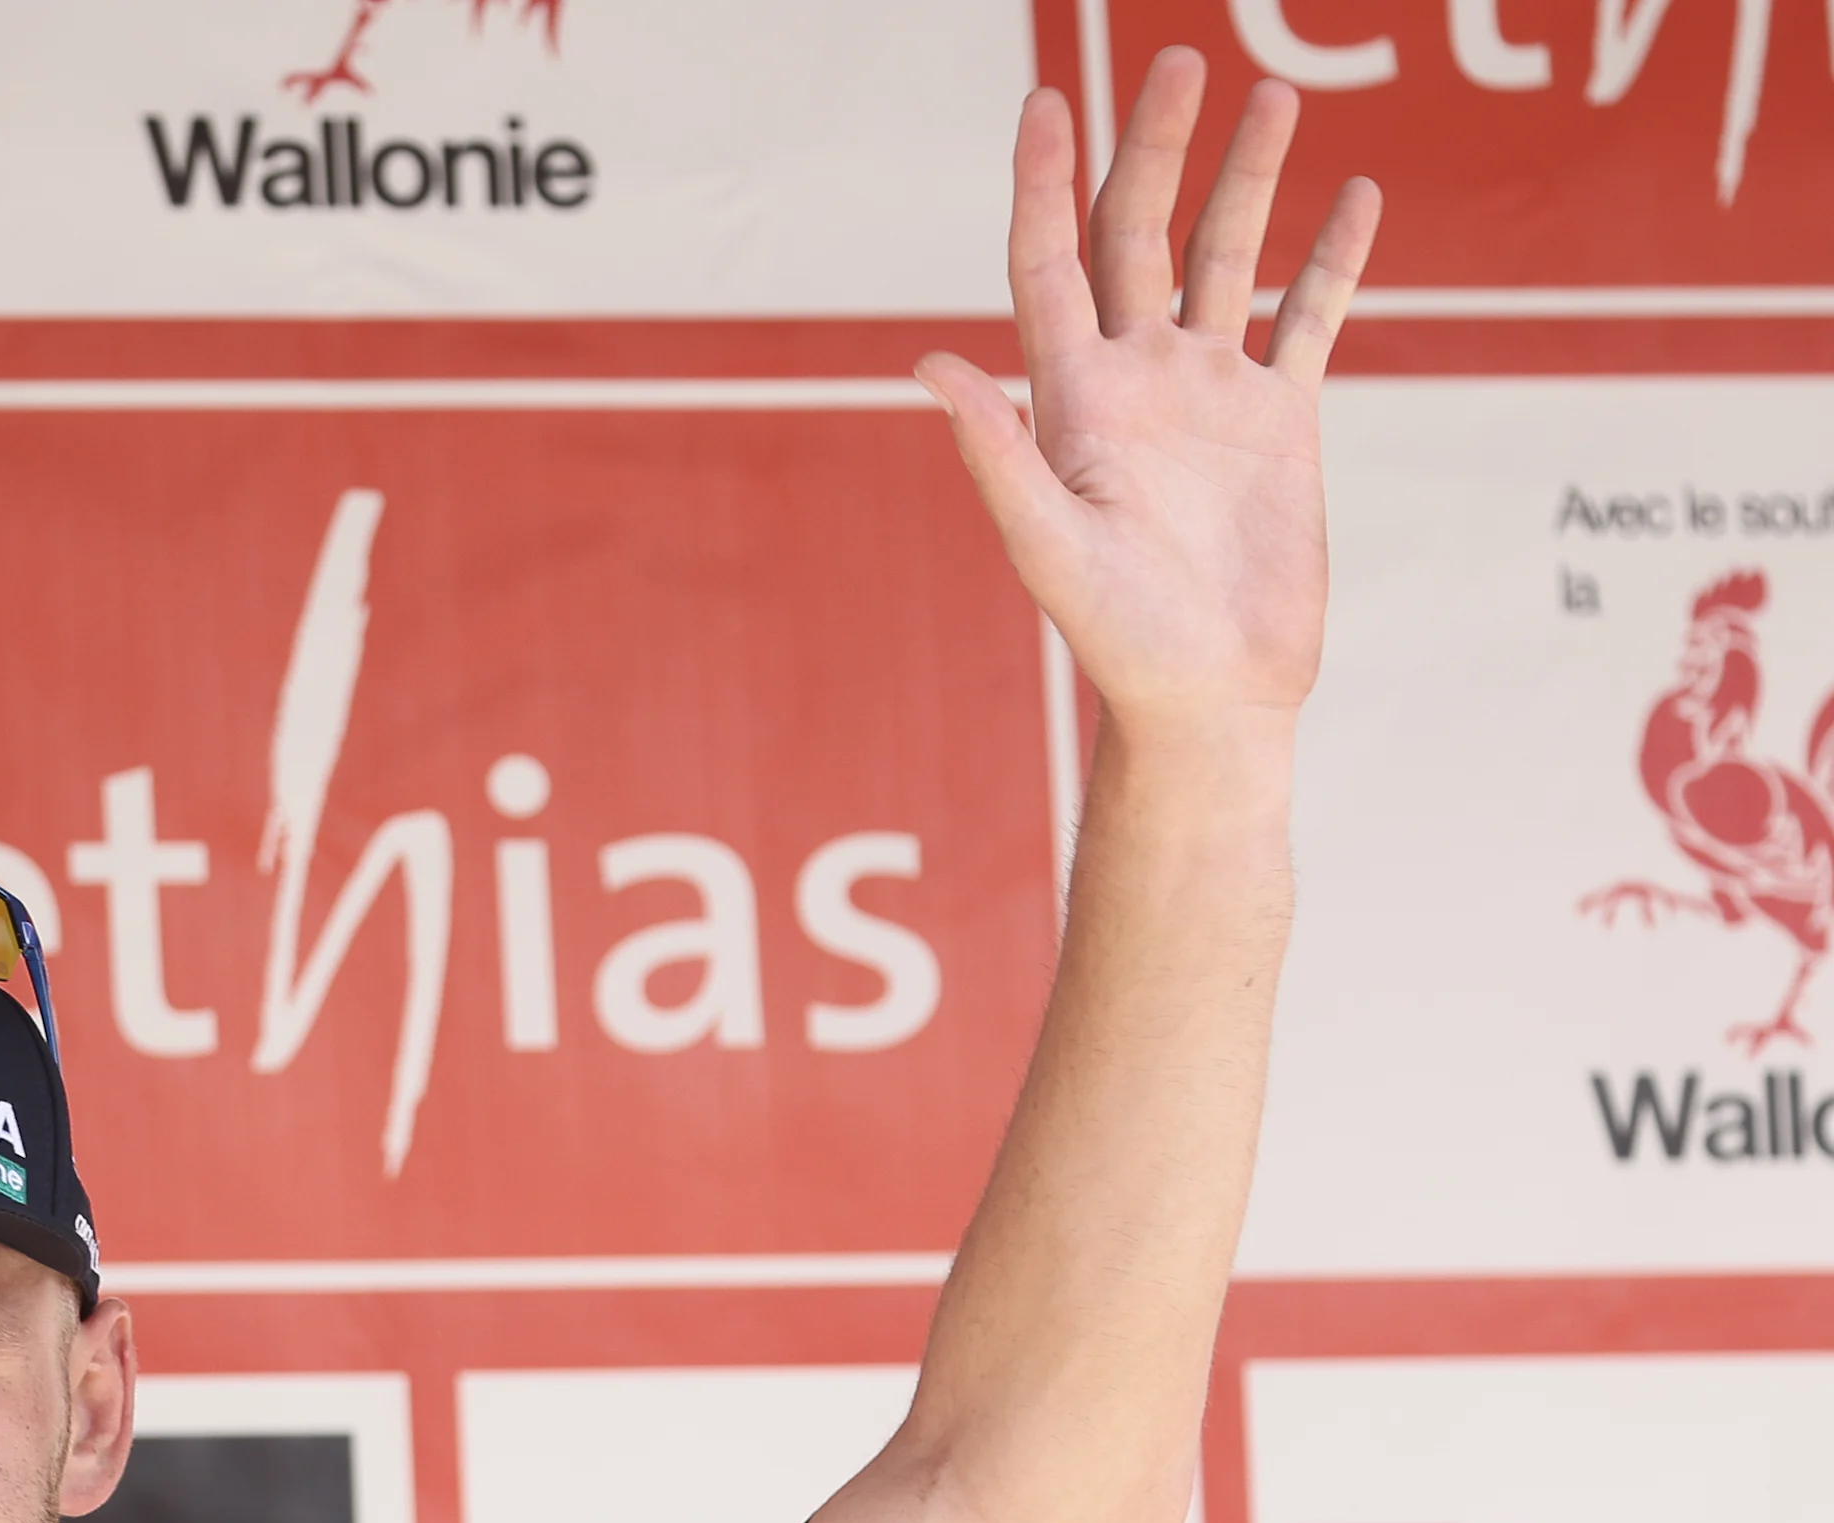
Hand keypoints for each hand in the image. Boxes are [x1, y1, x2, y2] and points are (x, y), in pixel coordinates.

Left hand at [919, 51, 1378, 735]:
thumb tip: (925, 364)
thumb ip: (997, 454)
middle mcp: (1137, 380)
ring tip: (1274, 97)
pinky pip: (1308, 321)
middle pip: (1140, 236)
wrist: (1209, 699)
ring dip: (1248, 180)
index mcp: (1074, 399)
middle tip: (1176, 59)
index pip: (1048, 263)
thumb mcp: (1049, 546)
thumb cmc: (1118, 641)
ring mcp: (1209, 396)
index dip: (1042, 183)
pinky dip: (1332, 262)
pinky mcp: (1279, 424)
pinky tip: (1356, 200)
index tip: (1044, 101)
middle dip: (1156, 148)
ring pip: (1229, 259)